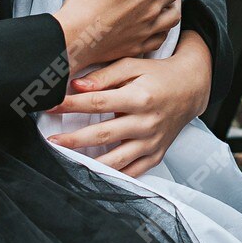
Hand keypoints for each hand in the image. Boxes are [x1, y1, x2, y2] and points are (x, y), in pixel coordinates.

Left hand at [44, 32, 213, 175]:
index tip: (50, 105)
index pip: (98, 103)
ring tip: (67, 162)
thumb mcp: (133, 66)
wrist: (190, 89)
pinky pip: (132, 172)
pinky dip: (113, 176)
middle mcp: (147, 123)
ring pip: (116, 160)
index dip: (71, 105)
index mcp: (140, 98)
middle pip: (103, 135)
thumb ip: (104, 76)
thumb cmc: (157, 75)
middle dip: (73, 139)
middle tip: (51, 141)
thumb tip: (76, 86)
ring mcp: (152, 142)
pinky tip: (94, 175)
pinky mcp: (156, 155)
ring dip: (89, 163)